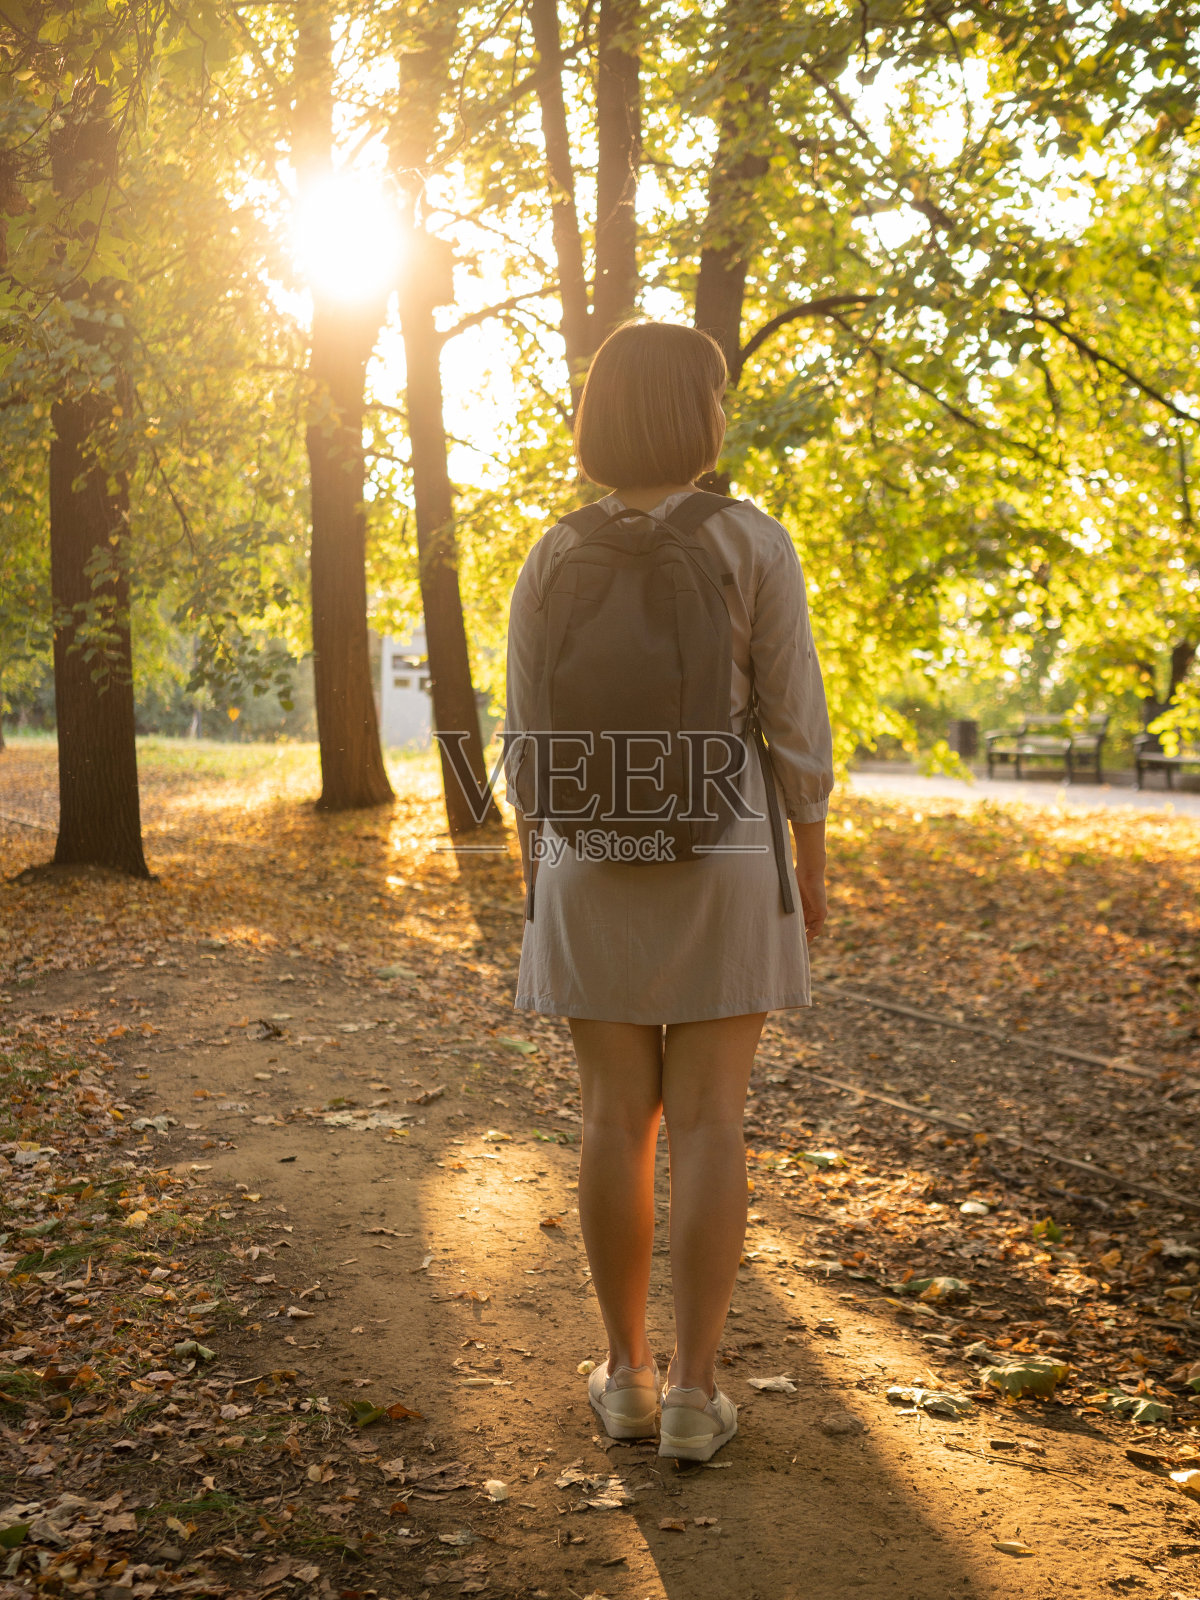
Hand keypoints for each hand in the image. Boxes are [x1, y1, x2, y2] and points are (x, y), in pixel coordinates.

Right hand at [790, 817, 826, 941]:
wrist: (809, 872)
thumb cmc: (796, 879)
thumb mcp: (787, 894)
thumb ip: (781, 901)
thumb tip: (762, 904)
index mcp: (801, 907)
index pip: (798, 922)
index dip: (793, 930)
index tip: (785, 937)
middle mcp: (809, 911)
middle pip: (805, 928)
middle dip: (798, 937)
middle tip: (789, 945)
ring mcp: (816, 912)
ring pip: (811, 930)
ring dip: (806, 938)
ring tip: (797, 946)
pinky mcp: (821, 912)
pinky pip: (817, 928)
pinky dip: (812, 934)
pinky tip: (805, 939)